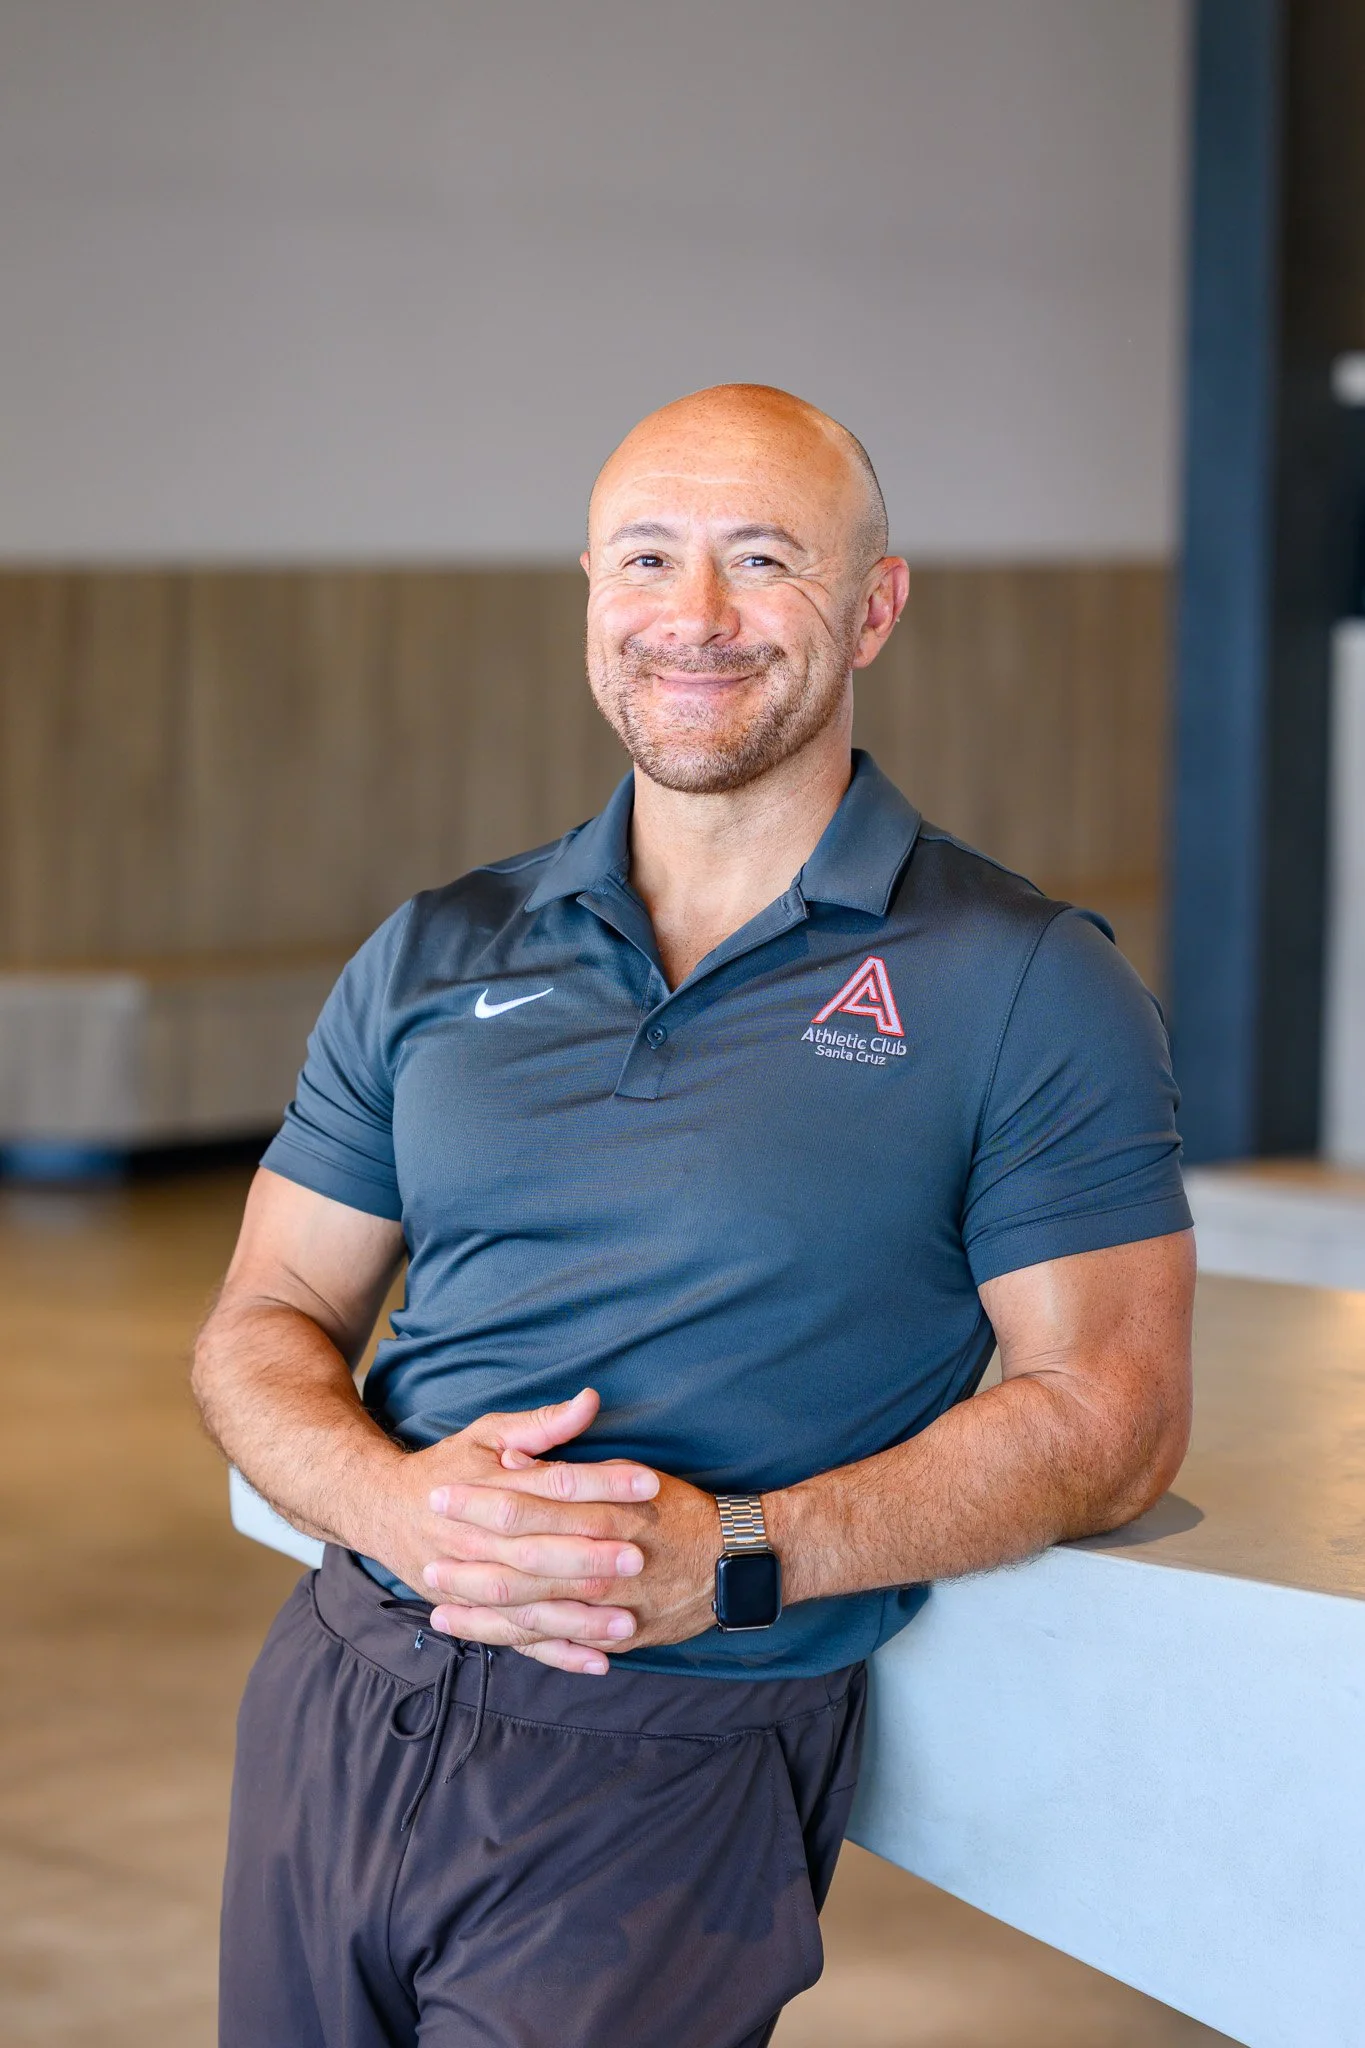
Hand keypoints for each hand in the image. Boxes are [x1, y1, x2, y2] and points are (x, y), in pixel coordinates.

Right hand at [366, 1389, 661, 1673]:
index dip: (601, 1484)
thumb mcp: (487, 1433)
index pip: (552, 1485)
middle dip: (588, 1556)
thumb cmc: (449, 1467)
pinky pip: (518, 1638)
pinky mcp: (473, 1612)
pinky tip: (599, 1660)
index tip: (648, 1485)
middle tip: (639, 1557)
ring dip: (578, 1616)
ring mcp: (471, 1582)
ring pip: (528, 1604)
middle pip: (537, 1550)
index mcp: (487, 1488)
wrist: (385, 1510)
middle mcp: (477, 1539)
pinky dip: (558, 1653)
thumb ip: (542, 1424)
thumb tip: (590, 1400)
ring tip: (627, 1621)